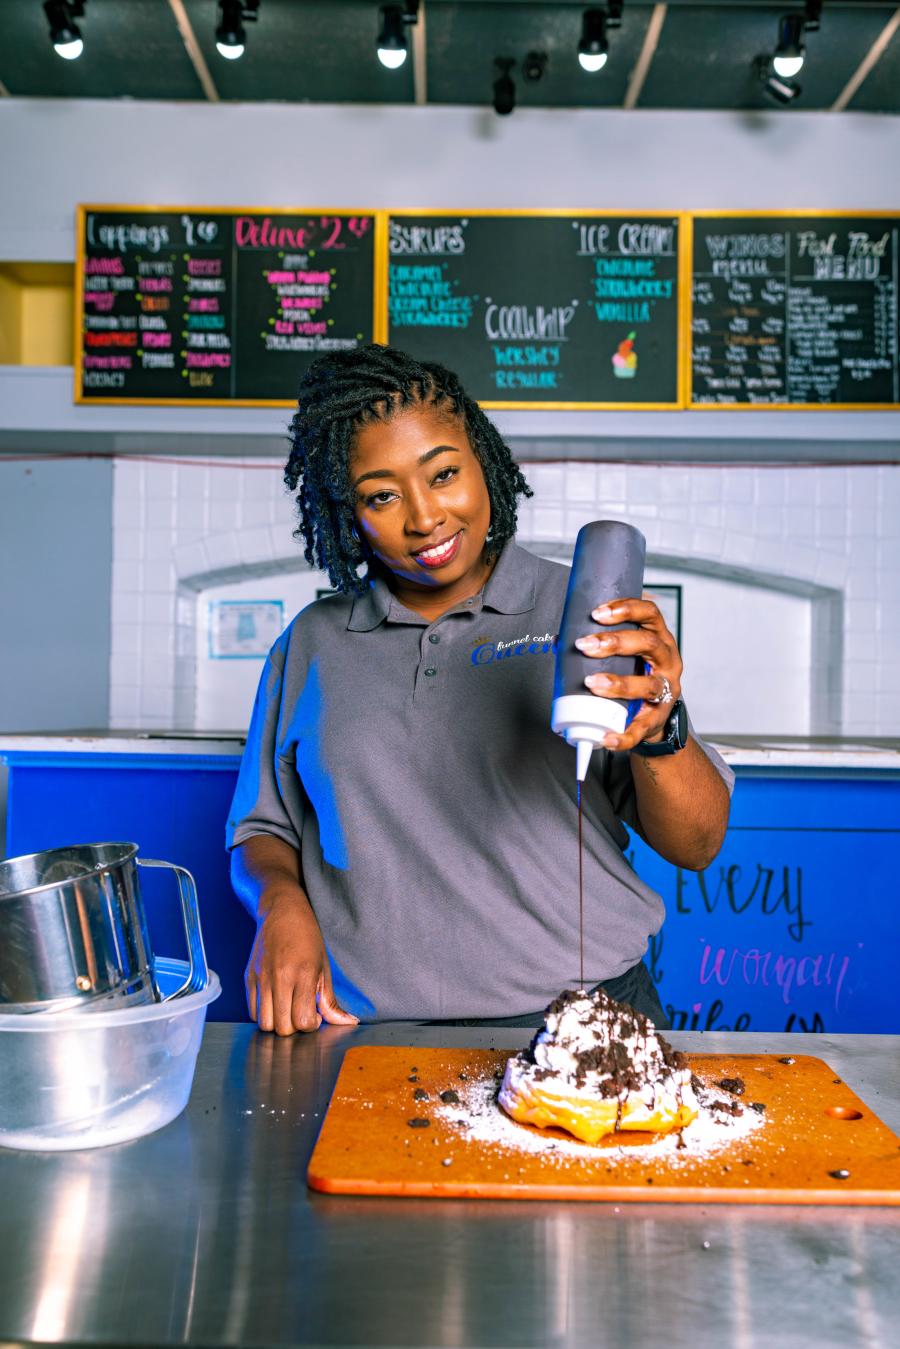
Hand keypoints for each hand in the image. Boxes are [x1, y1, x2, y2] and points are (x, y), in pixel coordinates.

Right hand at [245, 889, 358, 1035]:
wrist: (282, 910)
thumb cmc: (307, 936)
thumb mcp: (324, 966)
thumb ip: (331, 1000)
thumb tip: (347, 1022)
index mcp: (302, 974)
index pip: (302, 1021)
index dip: (311, 1025)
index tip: (315, 1014)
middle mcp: (279, 978)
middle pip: (282, 1028)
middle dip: (294, 1027)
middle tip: (301, 1012)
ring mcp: (261, 978)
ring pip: (264, 1024)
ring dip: (278, 1023)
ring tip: (288, 1008)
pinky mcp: (248, 977)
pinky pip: (252, 1011)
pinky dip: (264, 1014)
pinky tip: (276, 1002)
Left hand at [574, 597, 682, 751]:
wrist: (652, 715)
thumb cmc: (635, 675)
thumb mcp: (624, 656)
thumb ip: (597, 644)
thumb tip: (559, 639)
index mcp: (658, 638)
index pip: (650, 614)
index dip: (627, 608)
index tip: (598, 613)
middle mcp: (667, 662)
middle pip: (648, 644)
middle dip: (615, 642)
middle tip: (585, 646)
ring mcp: (666, 691)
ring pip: (648, 684)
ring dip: (618, 683)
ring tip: (591, 683)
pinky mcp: (657, 719)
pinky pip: (642, 728)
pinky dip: (623, 735)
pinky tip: (606, 737)